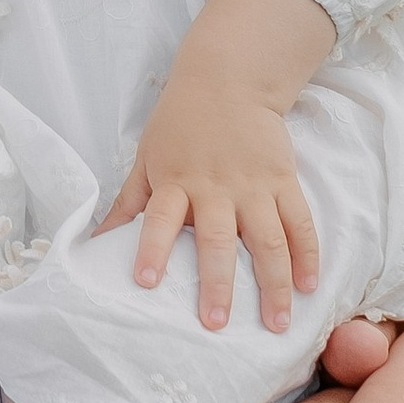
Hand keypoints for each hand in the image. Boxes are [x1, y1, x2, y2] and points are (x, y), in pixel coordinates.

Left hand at [96, 0, 335, 323]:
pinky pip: (300, 222)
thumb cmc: (180, 124)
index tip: (146, 283)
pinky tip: (310, 286)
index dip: (153, 249)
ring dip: (274, 283)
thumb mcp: (146, 158)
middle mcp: (215, 187)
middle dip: (217, 283)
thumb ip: (128, 203)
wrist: (229, 79)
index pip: (160, 219)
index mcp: (176, 181)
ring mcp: (254, 185)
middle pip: (217, 240)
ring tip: (278, 323)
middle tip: (216, 323)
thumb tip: (94, 243)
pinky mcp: (283, 180)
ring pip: (268, 239)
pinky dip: (308, 255)